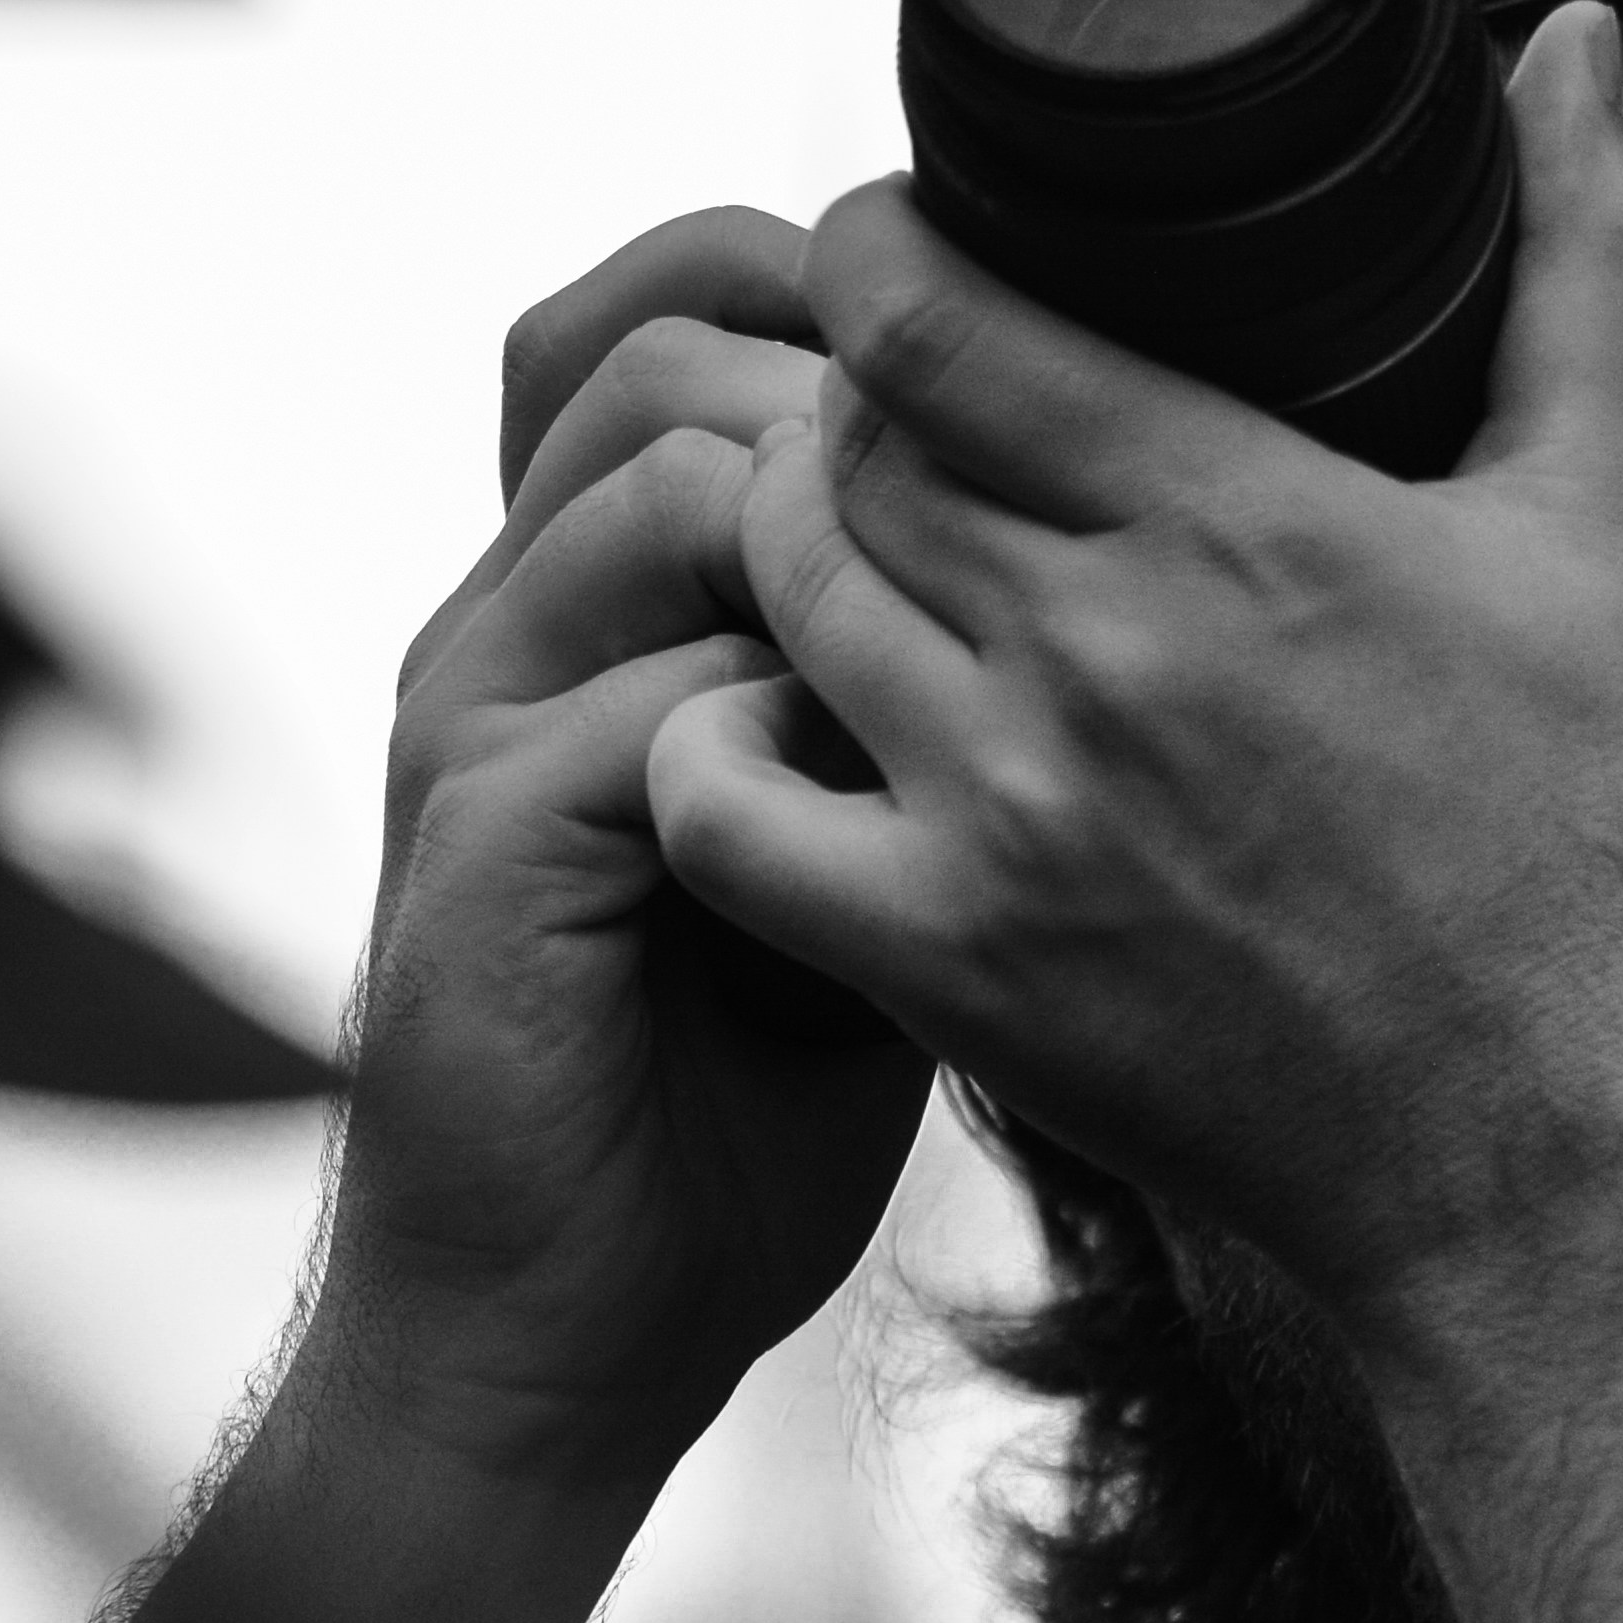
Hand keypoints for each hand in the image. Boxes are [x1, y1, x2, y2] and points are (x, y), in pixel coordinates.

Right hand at [301, 210, 934, 1488]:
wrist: (561, 1326)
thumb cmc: (736, 1092)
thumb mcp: (869, 832)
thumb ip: (934, 674)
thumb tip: (1150, 542)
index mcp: (577, 580)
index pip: (673, 304)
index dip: (852, 296)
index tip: (1059, 387)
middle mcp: (503, 606)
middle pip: (661, 340)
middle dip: (874, 387)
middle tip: (1060, 493)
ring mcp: (473, 709)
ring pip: (662, 478)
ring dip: (857, 532)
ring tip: (1002, 635)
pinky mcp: (478, 840)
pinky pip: (655, 695)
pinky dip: (806, 717)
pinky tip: (926, 792)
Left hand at [645, 7, 1622, 1313]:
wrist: (1543, 1141)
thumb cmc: (1578, 827)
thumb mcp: (1600, 515)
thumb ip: (1580, 254)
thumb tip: (1582, 38)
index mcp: (1239, 513)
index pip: (936, 317)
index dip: (876, 253)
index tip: (893, 249)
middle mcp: (1100, 649)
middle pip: (842, 440)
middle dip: (846, 400)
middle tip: (890, 410)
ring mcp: (1006, 811)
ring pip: (779, 590)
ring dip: (786, 544)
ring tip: (846, 541)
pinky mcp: (948, 960)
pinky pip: (719, 808)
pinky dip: (705, 743)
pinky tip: (769, 717)